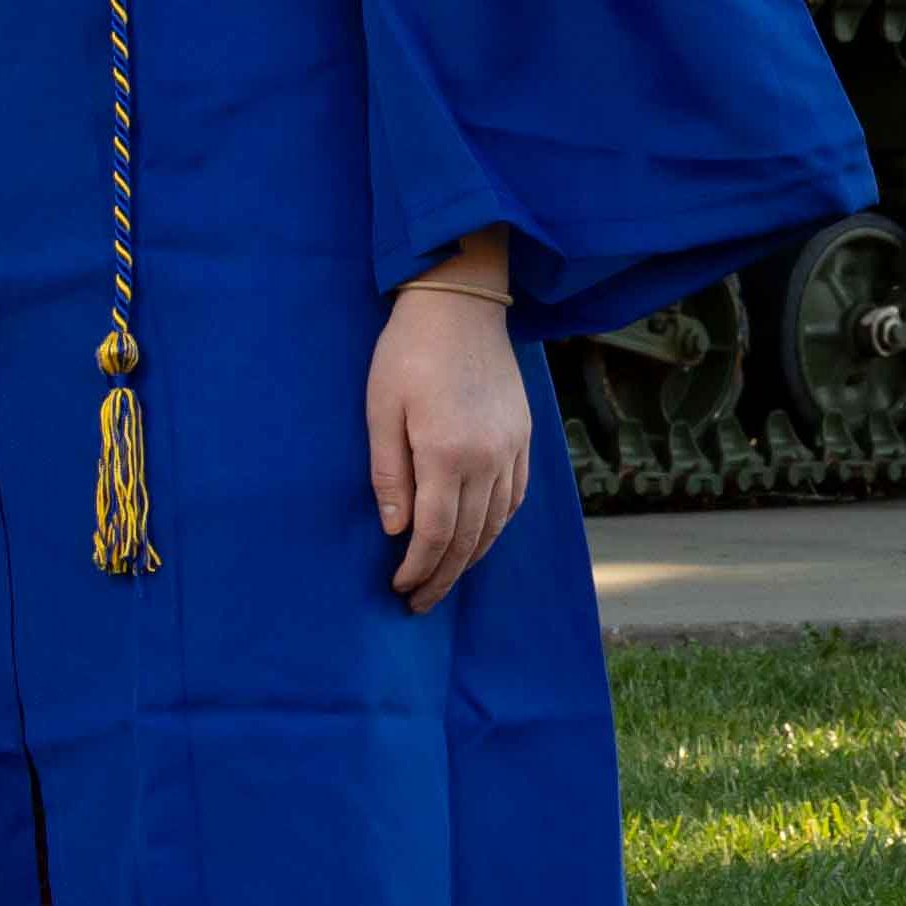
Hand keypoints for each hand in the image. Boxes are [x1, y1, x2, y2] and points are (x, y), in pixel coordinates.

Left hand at [366, 242, 529, 608]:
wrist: (460, 303)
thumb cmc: (408, 352)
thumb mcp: (381, 410)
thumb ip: (389, 474)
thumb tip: (396, 530)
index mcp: (448, 453)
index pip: (436, 533)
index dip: (418, 568)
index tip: (399, 587)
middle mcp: (488, 458)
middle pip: (470, 538)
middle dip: (443, 576)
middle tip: (420, 602)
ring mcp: (512, 448)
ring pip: (497, 523)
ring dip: (472, 558)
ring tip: (447, 578)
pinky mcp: (523, 436)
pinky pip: (516, 497)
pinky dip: (498, 526)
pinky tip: (481, 536)